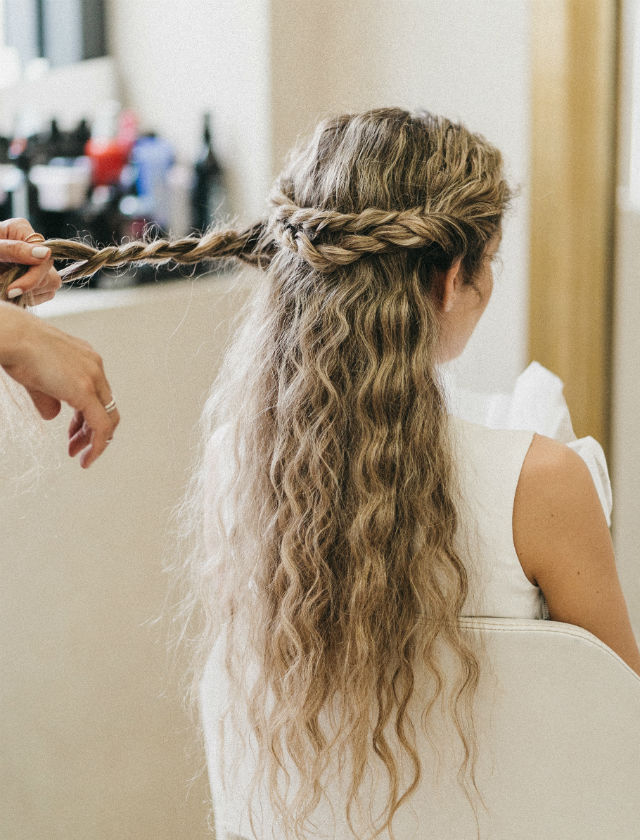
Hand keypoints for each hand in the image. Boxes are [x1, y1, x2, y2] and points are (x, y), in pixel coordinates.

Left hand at [0, 217, 62, 304]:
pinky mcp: (36, 278)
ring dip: (28, 294)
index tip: (12, 290)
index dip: (32, 276)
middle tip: (6, 292)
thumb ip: (14, 250)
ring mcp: (36, 263)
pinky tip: (11, 293)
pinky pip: (44, 294)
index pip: (44, 256)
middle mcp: (33, 245)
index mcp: (21, 230)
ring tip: (5, 291)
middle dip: (30, 286)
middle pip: (50, 274)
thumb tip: (45, 254)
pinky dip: (29, 297)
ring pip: (50, 285)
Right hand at [0, 302, 119, 467]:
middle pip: (106, 408)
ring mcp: (93, 377)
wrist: (12, 337)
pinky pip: (101, 425)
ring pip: (107, 419)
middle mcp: (95, 367)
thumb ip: (49, 398)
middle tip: (77, 448)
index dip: (87, 418)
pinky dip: (98, 444)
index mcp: (87, 359)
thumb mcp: (37, 379)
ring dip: (94, 441)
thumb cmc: (18, 350)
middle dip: (92, 432)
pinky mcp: (86, 390)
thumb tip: (53, 416)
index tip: (74, 434)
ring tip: (80, 456)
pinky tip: (86, 458)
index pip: (98, 395)